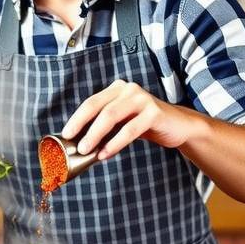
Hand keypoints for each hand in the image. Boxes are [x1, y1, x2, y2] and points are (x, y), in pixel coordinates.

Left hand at [61, 80, 198, 161]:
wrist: (179, 126)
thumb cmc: (145, 125)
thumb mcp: (122, 122)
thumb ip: (103, 127)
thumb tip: (78, 143)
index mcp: (116, 89)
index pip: (90, 103)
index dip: (76, 119)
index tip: (65, 134)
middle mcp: (128, 89)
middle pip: (97, 107)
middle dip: (82, 127)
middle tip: (74, 145)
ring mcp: (141, 99)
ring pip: (111, 116)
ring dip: (95, 135)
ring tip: (86, 151)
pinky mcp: (154, 112)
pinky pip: (130, 129)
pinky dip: (115, 143)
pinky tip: (105, 154)